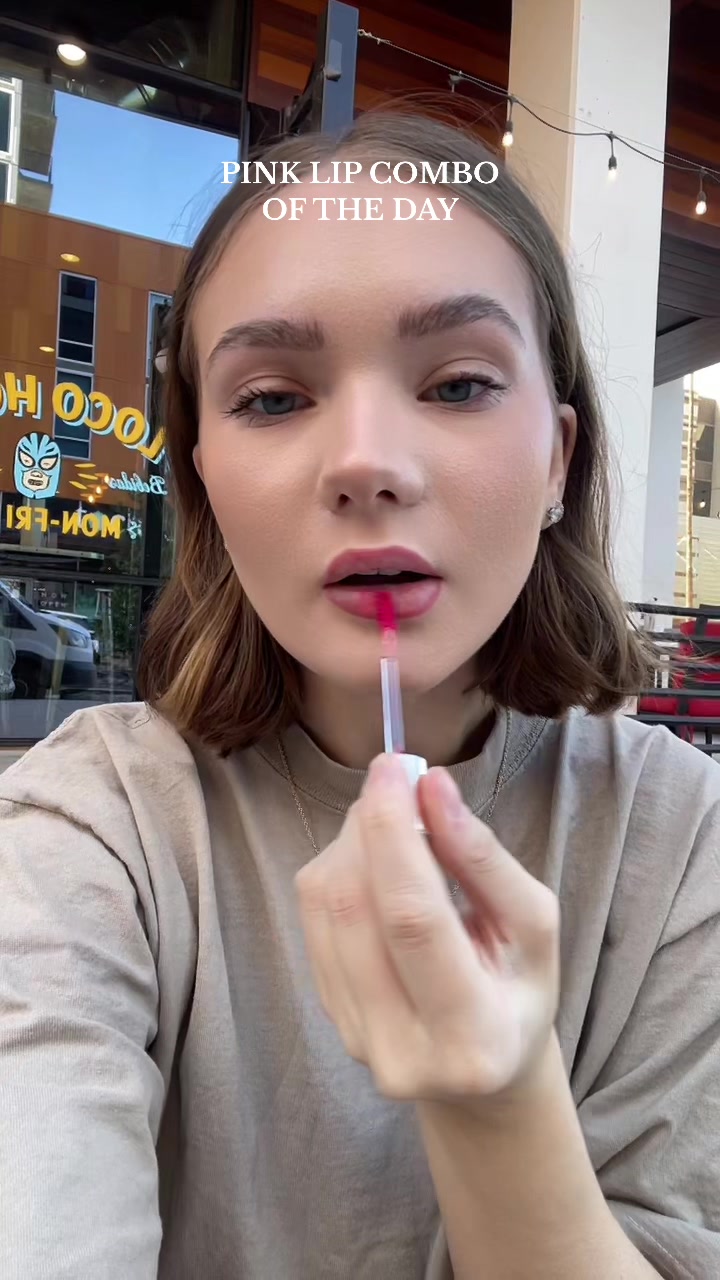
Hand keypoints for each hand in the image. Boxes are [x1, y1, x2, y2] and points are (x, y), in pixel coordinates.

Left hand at [295, 753, 560, 1112]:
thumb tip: (431, 786)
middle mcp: (402, 1051)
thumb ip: (483, 857)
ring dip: (352, 842)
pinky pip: (314, 920)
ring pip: (325, 906)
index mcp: (472, 1034)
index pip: (412, 917)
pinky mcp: (329, 1018)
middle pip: (356, 906)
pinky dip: (341, 871)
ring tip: (395, 827)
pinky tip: (377, 867)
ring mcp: (356, 1040)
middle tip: (396, 781)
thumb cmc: (519, 987)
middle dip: (370, 824)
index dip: (393, 831)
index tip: (395, 767)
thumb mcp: (532, 925)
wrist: (485, 1071)